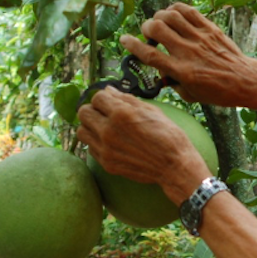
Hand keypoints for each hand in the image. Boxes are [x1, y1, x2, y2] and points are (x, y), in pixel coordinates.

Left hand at [76, 88, 209, 201]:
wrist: (174, 166)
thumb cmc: (169, 136)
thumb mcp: (153, 111)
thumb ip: (127, 100)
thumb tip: (109, 90)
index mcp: (122, 113)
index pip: (97, 97)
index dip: (104, 97)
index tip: (111, 102)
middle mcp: (109, 130)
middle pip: (83, 112)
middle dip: (93, 110)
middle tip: (104, 114)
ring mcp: (106, 148)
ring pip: (82, 131)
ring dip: (91, 127)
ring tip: (104, 128)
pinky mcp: (106, 163)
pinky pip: (90, 148)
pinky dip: (97, 142)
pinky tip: (111, 142)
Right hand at [119, 3, 256, 108]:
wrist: (246, 81)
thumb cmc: (219, 92)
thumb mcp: (192, 95)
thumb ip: (173, 82)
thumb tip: (160, 71)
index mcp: (182, 72)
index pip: (150, 55)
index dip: (132, 45)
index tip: (124, 40)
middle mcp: (189, 52)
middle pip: (157, 29)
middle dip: (146, 28)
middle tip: (149, 34)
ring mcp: (200, 38)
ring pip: (170, 16)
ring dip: (159, 17)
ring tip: (161, 24)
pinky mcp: (210, 29)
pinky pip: (188, 10)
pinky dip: (175, 9)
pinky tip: (174, 16)